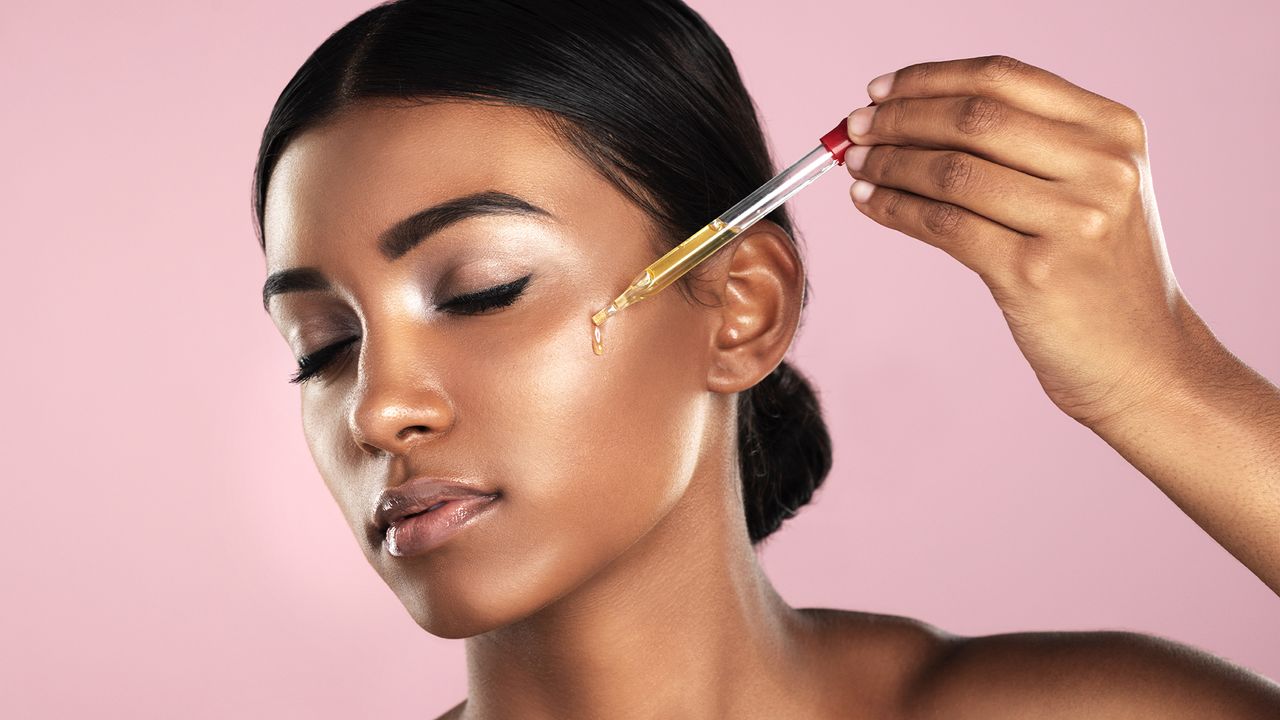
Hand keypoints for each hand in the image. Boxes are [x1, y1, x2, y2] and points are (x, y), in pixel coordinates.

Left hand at [844, 55, 1197, 428]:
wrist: (1142, 359)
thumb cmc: (1098, 270)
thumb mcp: (1090, 187)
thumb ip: (1025, 144)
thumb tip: (911, 112)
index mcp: (1114, 129)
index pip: (1002, 78)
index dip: (929, 79)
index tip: (879, 89)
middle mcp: (1102, 167)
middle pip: (972, 118)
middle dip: (899, 118)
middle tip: (853, 128)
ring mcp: (1072, 220)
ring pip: (950, 171)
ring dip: (889, 163)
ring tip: (855, 165)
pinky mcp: (1034, 273)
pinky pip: (942, 224)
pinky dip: (894, 207)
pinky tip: (868, 202)